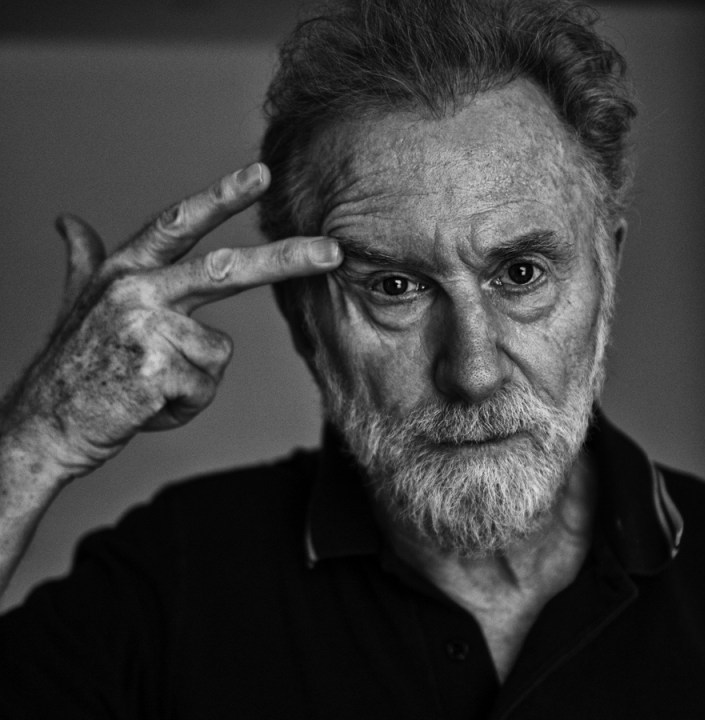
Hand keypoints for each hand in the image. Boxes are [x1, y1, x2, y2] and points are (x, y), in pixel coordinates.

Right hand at [1, 163, 341, 481]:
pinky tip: (147, 405)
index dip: (220, 196)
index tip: (261, 174)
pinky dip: (184, 407)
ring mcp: (145, 329)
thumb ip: (83, 260)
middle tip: (334, 252)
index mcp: (123, 271)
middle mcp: (135, 290)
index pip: (179, 224)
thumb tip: (68, 220)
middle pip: (227, 269)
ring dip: (193, 380)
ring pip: (217, 353)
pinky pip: (204, 389)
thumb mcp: (77, 305)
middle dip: (287, 260)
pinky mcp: (155, 371)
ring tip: (149, 385)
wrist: (42, 428)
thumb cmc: (71, 367)